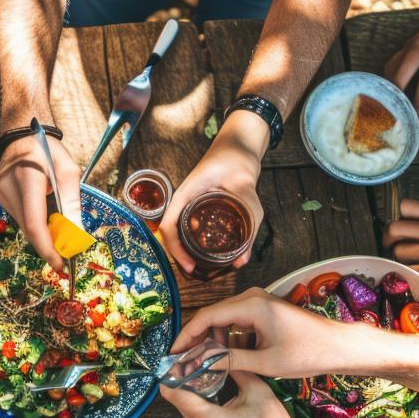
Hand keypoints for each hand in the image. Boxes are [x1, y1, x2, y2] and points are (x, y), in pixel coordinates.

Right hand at [0, 133, 81, 273]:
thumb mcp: (68, 170)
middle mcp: (9, 188)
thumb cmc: (48, 150)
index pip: (35, 224)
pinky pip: (20, 217)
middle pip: (29, 229)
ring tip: (57, 229)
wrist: (22, 134)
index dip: (48, 249)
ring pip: (24, 225)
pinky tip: (44, 215)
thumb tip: (77, 234)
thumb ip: (71, 203)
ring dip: (42, 232)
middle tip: (66, 255)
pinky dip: (34, 222)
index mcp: (28, 179)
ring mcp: (0, 193)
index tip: (61, 265)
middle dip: (48, 245)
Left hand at [161, 369, 310, 417]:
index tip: (178, 359)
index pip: (173, 394)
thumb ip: (239, 371)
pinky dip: (202, 403)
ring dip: (193, 391)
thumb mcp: (260, 394)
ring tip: (205, 373)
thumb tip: (226, 355)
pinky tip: (216, 391)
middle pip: (178, 401)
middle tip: (193, 361)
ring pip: (188, 410)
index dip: (171, 373)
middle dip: (183, 379)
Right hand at [162, 111, 266, 275]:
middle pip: (171, 233)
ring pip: (179, 230)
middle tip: (195, 271)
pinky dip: (194, 240)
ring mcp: (189, 202)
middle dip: (180, 255)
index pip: (168, 226)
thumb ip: (250, 221)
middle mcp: (183, 200)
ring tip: (199, 266)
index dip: (175, 250)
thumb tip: (242, 260)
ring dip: (186, 249)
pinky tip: (206, 250)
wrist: (238, 146)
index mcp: (185, 194)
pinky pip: (189, 225)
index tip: (188, 267)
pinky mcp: (198, 204)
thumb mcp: (247, 191)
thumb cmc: (236, 160)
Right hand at [172, 287, 369, 380]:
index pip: (206, 317)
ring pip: (223, 320)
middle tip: (183, 361)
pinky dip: (227, 338)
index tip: (173, 353)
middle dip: (196, 339)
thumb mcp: (265, 362)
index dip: (186, 336)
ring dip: (212, 340)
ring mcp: (257, 303)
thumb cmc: (308, 352)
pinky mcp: (263, 311)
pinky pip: (236, 323)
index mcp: (251, 306)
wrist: (337, 346)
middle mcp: (252, 298)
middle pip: (212, 316)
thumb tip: (202, 364)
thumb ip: (230, 361)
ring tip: (203, 363)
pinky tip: (224, 357)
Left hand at [383, 199, 418, 309]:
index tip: (399, 230)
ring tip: (416, 262)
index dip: (397, 218)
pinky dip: (408, 273)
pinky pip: (407, 270)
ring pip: (398, 252)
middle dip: (389, 240)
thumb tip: (392, 225)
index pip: (405, 206)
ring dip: (401, 260)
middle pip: (394, 228)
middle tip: (394, 248)